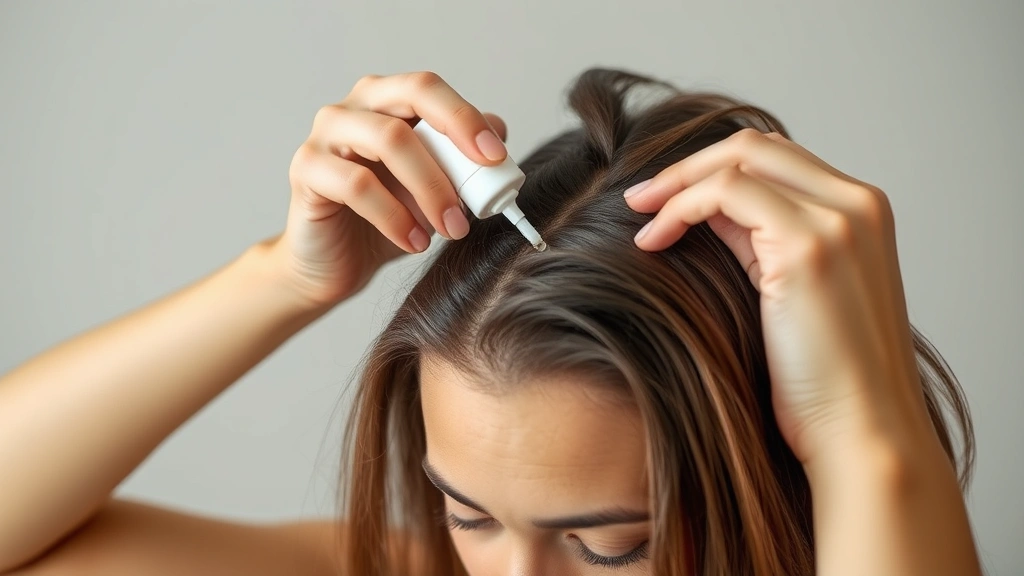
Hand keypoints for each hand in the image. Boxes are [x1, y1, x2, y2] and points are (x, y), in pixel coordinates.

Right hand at [272, 72, 508, 307]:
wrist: (336, 262)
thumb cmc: (387, 219)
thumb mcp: (435, 188)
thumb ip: (461, 158)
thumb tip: (498, 129)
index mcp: (386, 101)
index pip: (428, 88)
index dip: (466, 116)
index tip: (496, 157)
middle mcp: (353, 107)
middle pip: (410, 98)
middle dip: (455, 143)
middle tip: (479, 193)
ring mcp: (325, 135)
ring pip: (388, 140)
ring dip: (431, 188)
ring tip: (452, 229)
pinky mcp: (305, 169)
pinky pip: (358, 186)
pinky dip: (395, 217)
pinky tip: (415, 242)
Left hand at [625, 128, 936, 469]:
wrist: (861, 433)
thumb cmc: (825, 381)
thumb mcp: (793, 292)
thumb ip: (762, 242)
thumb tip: (704, 211)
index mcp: (862, 213)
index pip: (776, 159)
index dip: (712, 171)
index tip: (664, 200)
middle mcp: (858, 205)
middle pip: (755, 146)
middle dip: (688, 166)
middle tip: (639, 200)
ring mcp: (838, 220)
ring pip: (737, 160)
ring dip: (676, 183)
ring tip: (639, 217)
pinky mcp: (808, 245)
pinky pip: (724, 193)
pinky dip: (680, 207)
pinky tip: (653, 241)